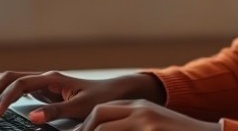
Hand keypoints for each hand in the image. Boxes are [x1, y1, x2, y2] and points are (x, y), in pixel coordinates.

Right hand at [0, 71, 164, 123]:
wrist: (116, 91)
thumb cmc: (102, 97)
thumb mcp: (81, 107)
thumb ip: (56, 111)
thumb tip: (32, 117)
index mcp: (51, 78)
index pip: (18, 85)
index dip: (4, 100)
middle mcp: (45, 78)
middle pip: (8, 79)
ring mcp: (43, 84)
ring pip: (11, 83)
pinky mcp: (44, 92)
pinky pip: (18, 91)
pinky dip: (3, 98)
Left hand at [82, 99, 219, 130]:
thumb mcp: (153, 126)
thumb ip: (132, 125)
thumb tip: (103, 128)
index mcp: (139, 108)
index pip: (102, 110)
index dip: (85, 125)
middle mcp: (140, 110)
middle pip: (99, 114)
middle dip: (84, 129)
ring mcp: (146, 119)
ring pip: (104, 126)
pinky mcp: (152, 127)